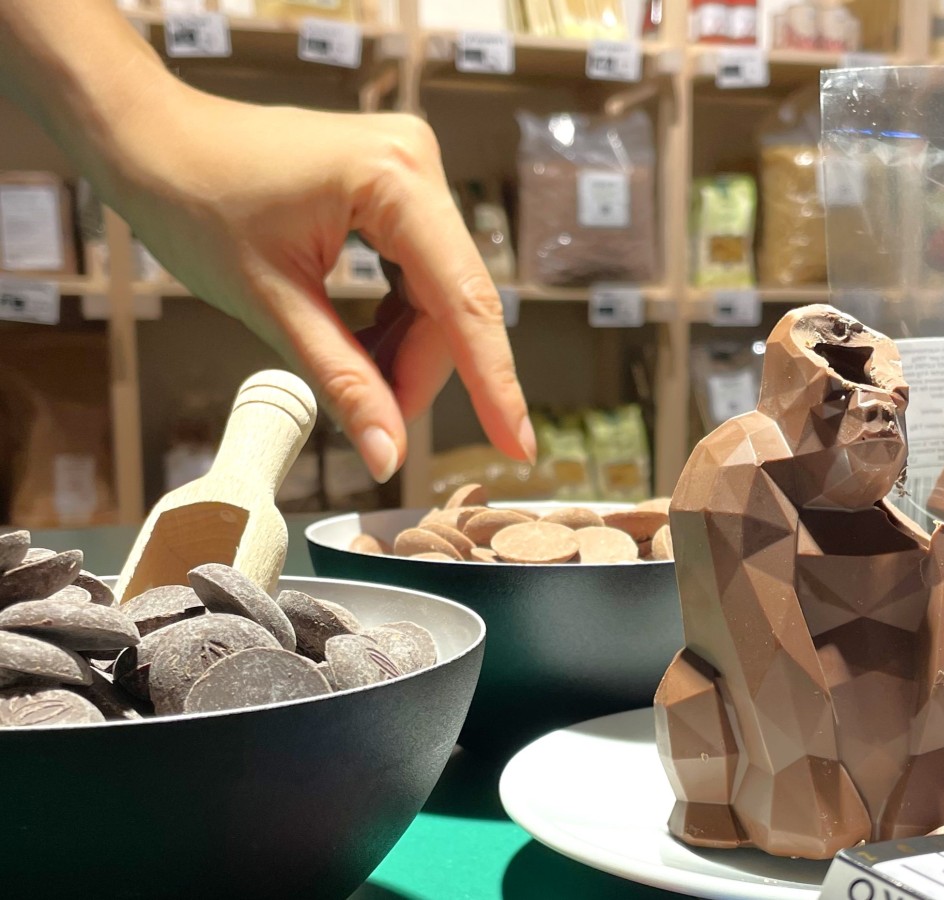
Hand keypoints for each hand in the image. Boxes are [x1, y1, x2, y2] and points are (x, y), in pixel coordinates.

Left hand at [112, 89, 534, 482]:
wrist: (149, 139)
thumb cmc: (192, 201)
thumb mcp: (272, 304)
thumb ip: (342, 381)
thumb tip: (389, 454)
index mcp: (396, 180)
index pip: (463, 302)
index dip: (494, 383)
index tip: (519, 446)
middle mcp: (418, 165)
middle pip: (452, 301)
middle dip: (419, 371)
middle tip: (378, 428)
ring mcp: (410, 172)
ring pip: (437, 294)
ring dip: (404, 351)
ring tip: (357, 386)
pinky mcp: (395, 187)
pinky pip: (417, 273)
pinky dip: (394, 323)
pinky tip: (362, 348)